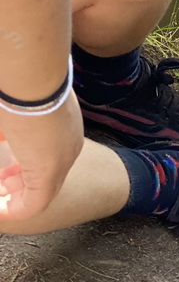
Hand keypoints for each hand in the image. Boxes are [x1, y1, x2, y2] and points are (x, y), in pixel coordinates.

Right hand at [0, 92, 83, 221]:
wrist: (33, 72)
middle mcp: (68, 143)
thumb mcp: (12, 109)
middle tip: (2, 186)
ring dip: (16, 197)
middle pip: (47, 174)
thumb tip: (4, 134)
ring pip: (41, 190)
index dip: (23, 165)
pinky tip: (0, 209)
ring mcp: (61, 158)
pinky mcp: (49, 170)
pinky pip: (34, 202)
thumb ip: (9, 129)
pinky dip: (14, 209)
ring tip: (0, 200)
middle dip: (20, 183)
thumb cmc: (19, 80)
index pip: (46, 152)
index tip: (5, 173)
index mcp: (63, 123)